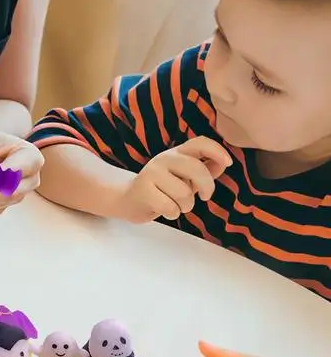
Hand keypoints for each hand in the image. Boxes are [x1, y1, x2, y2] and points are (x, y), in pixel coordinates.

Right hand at [113, 136, 232, 222]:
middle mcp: (164, 159)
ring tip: (177, 205)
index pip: (199, 143)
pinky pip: (170, 207)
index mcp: (177, 153)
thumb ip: (204, 170)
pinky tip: (165, 211)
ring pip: (184, 194)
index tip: (228, 163)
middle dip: (207, 187)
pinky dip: (172, 214)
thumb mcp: (185, 177)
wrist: (127, 199)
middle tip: (204, 197)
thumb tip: (223, 163)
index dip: (217, 150)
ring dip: (186, 206)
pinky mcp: (143, 190)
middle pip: (196, 169)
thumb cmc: (162, 189)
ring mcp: (152, 173)